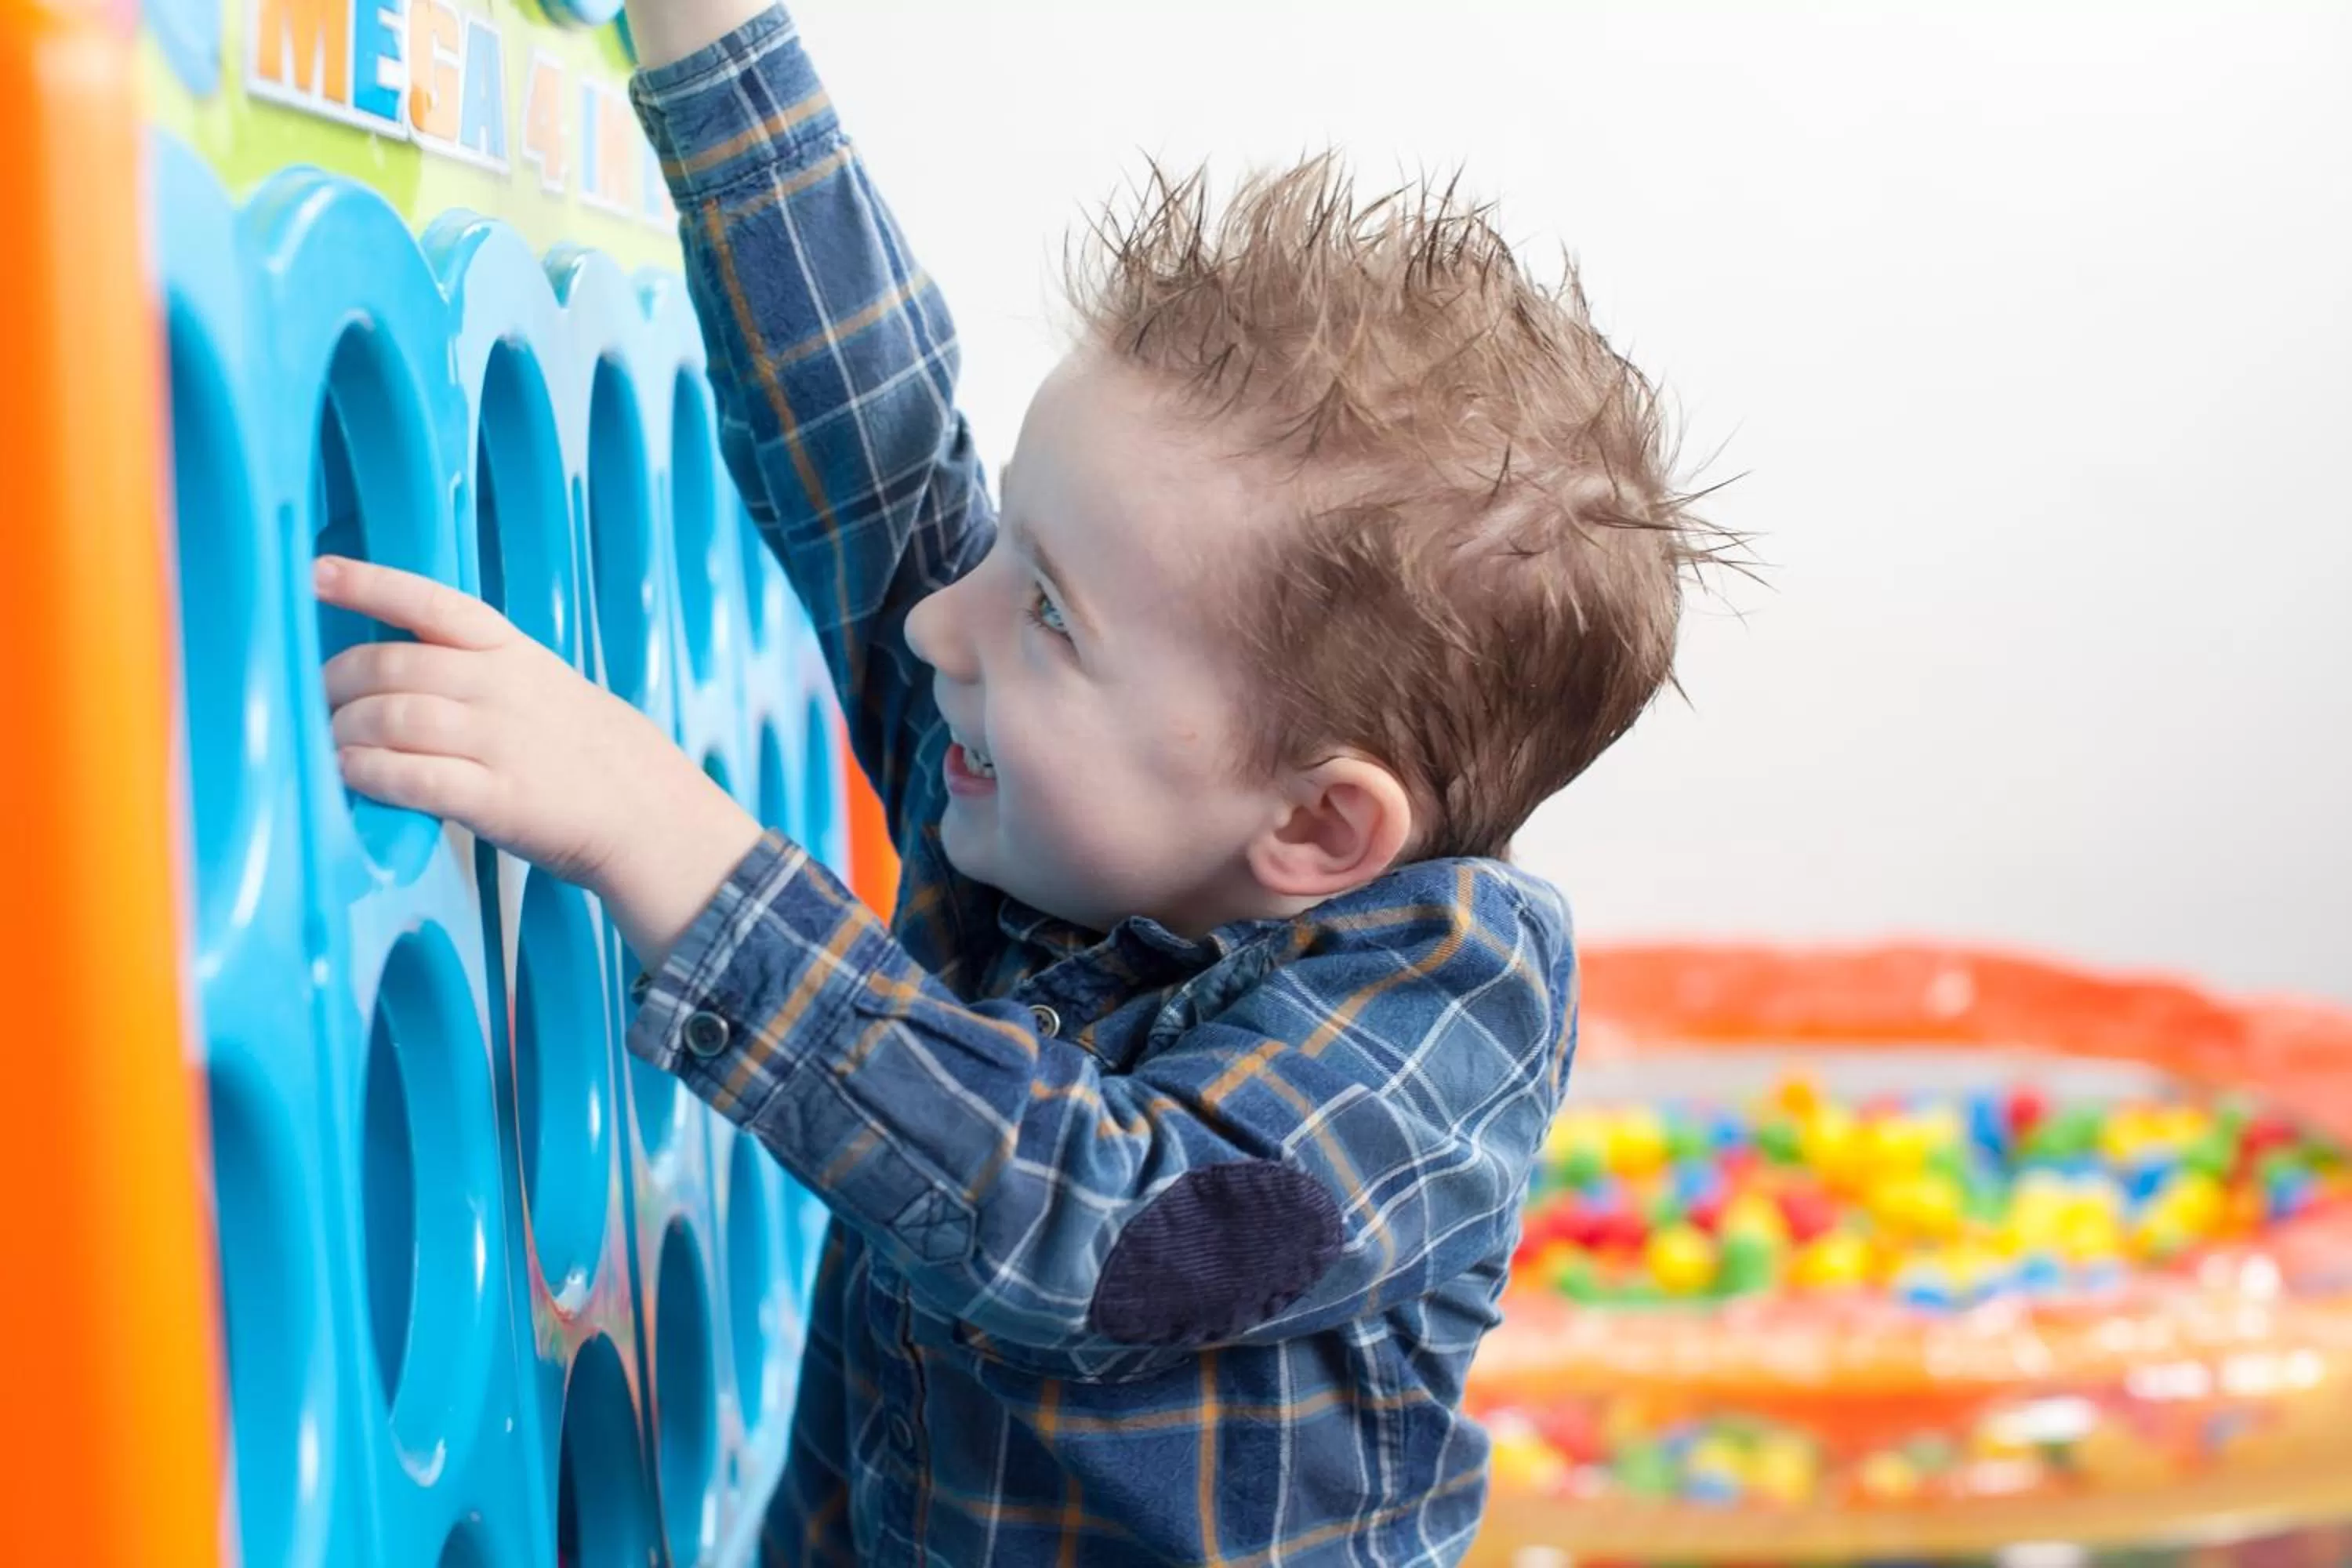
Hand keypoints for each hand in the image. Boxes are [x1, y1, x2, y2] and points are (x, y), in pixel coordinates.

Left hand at [314, 556, 764, 968]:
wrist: (650, 812)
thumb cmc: (585, 751)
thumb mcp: (542, 685)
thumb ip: (474, 675)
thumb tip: (391, 679)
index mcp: (513, 652)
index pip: (433, 603)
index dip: (371, 584)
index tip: (318, 572)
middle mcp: (503, 688)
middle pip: (392, 666)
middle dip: (336, 683)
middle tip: (319, 704)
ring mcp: (500, 742)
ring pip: (393, 718)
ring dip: (344, 732)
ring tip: (331, 747)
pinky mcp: (497, 798)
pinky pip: (411, 777)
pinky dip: (369, 773)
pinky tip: (352, 776)